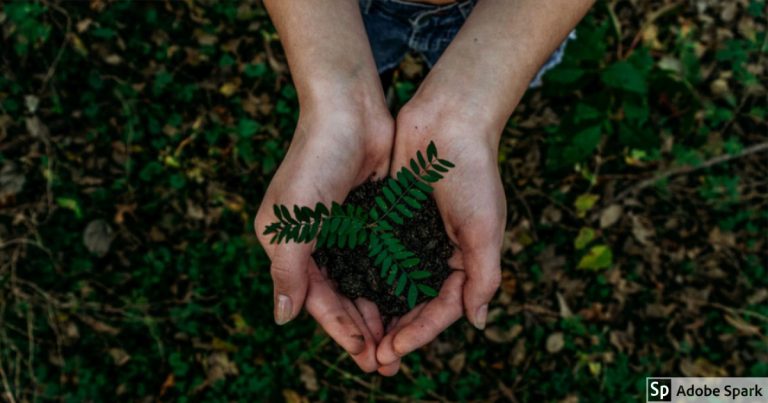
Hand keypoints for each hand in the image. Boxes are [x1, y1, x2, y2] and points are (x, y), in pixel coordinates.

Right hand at [255, 101, 392, 372]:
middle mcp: (314, 242)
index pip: (316, 299)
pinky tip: (409, 301)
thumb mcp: (293, 220)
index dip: (340, 330)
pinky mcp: (369, 217)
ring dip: (379, 311)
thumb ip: (288, 270)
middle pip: (341, 297)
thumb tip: (282, 318)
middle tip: (387, 362)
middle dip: (362, 330)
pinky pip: (381, 258)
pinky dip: (392, 281)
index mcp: (288, 245)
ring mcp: (343, 230)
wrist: (349, 109)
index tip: (365, 356)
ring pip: (363, 282)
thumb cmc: (315, 160)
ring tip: (400, 341)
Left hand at [375, 100, 505, 374]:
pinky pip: (376, 255)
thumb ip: (483, 276)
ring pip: (392, 285)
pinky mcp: (390, 218)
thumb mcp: (485, 228)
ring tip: (358, 336)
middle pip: (415, 303)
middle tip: (373, 358)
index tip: (394, 350)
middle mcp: (437, 253)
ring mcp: (412, 236)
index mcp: (465, 259)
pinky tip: (346, 294)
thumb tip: (477, 322)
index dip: (420, 332)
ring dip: (377, 311)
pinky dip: (364, 276)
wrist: (448, 119)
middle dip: (396, 331)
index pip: (442, 308)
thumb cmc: (473, 172)